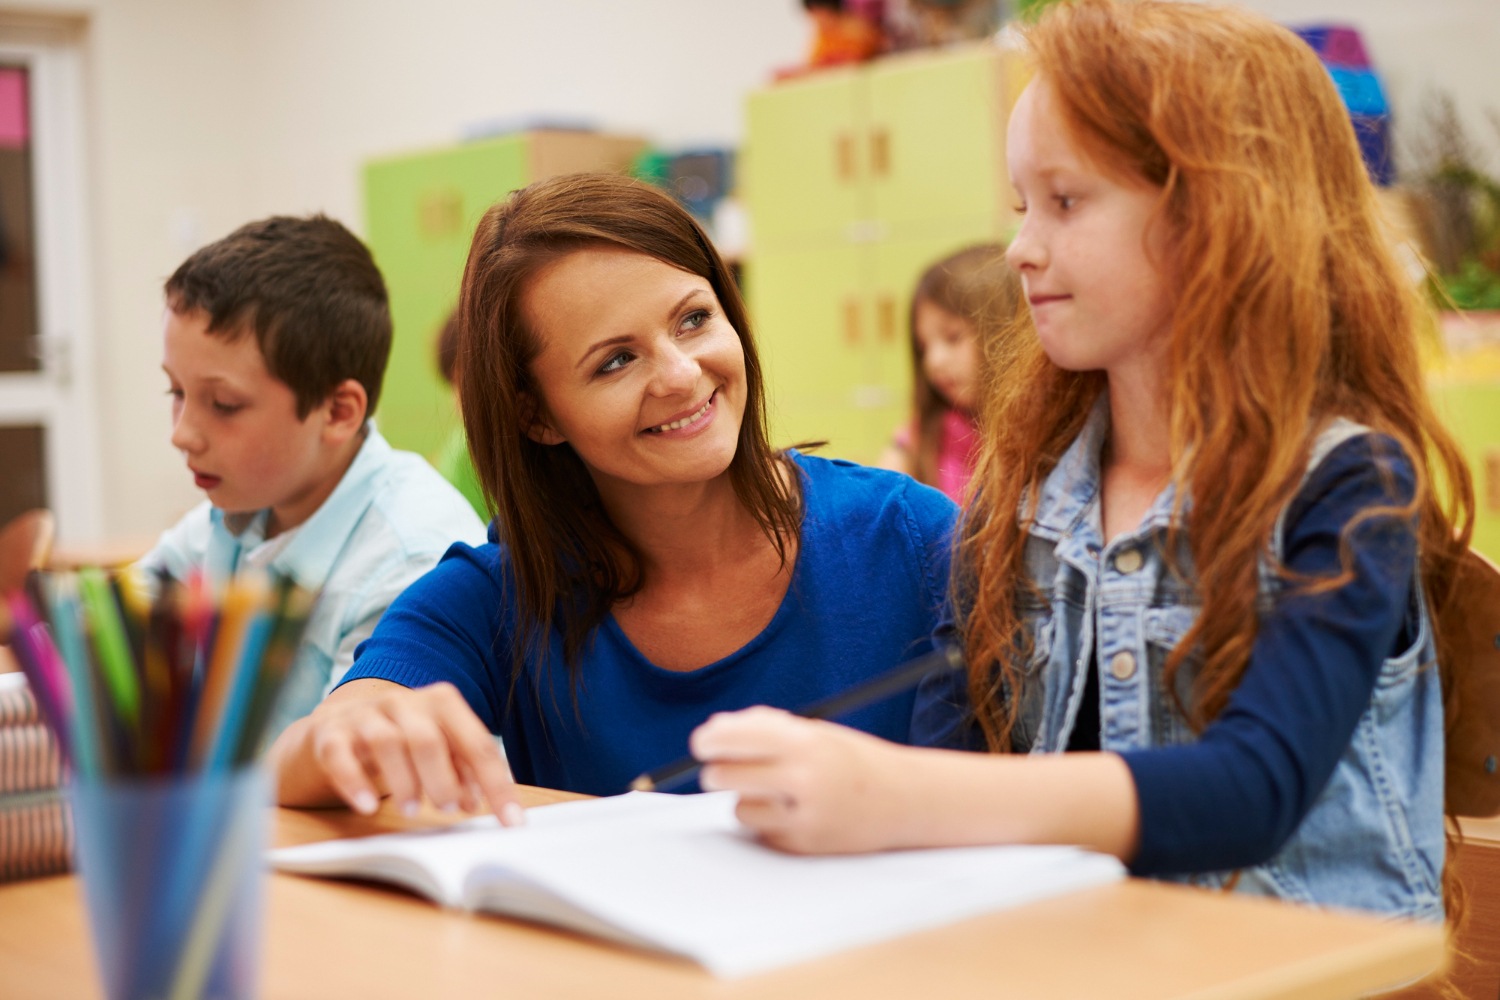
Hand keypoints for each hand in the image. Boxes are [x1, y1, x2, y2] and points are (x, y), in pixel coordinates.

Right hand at [272, 678, 524, 825]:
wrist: (327, 734)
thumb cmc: (393, 746)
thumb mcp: (432, 755)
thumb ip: (458, 773)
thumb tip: (475, 800)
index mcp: (439, 704)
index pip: (475, 743)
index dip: (496, 784)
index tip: (511, 821)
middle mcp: (402, 703)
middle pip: (429, 738)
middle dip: (444, 777)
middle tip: (449, 809)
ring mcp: (362, 716)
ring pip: (387, 742)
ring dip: (404, 780)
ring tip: (413, 810)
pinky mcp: (328, 734)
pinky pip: (339, 754)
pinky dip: (354, 781)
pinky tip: (365, 806)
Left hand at [689, 706, 914, 853]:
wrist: (905, 801)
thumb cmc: (853, 760)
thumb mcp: (817, 732)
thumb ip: (767, 728)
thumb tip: (715, 729)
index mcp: (807, 742)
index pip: (738, 737)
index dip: (711, 740)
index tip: (701, 742)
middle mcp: (804, 778)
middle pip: (726, 776)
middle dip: (716, 771)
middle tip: (718, 769)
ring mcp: (804, 815)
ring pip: (739, 807)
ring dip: (746, 798)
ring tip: (773, 790)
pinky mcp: (804, 845)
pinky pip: (760, 831)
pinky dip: (766, 821)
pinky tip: (793, 811)